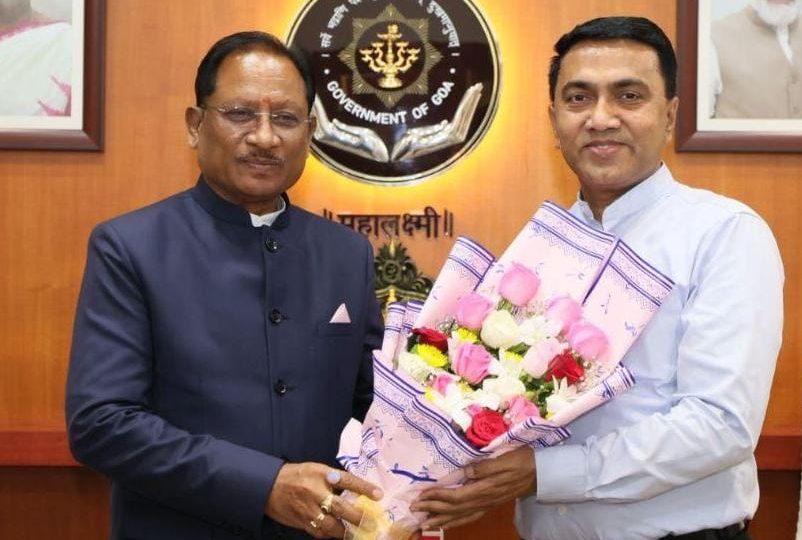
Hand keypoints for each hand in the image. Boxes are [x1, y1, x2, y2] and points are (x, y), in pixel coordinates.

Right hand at [265, 462, 382, 538]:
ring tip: (357, 533)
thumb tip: (356, 490)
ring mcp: (308, 509)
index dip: (364, 488)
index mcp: (321, 474)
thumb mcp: (316, 469)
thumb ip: (335, 479)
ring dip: (345, 531)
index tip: (379, 495)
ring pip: (330, 525)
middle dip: (358, 517)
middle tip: (371, 522)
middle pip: (340, 507)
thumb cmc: (297, 475)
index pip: (347, 480)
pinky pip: (319, 532)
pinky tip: (338, 535)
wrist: (269, 486)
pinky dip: (330, 535)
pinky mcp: (301, 522)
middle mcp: (315, 492)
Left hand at [411, 446, 535, 530]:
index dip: (438, 497)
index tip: (422, 495)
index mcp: (484, 489)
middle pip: (454, 509)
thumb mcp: (504, 459)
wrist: (540, 473)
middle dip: (433, 510)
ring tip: (425, 524)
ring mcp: (487, 505)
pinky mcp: (490, 504)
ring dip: (442, 520)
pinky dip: (456, 520)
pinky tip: (449, 522)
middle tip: (414, 510)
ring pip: (461, 516)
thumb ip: (485, 466)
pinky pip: (470, 516)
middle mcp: (484, 500)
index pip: (456, 497)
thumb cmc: (521, 461)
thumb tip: (466, 471)